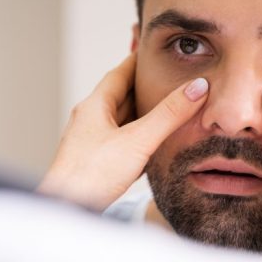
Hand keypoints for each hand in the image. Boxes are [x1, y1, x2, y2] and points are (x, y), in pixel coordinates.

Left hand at [38, 54, 208, 211]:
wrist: (66, 209)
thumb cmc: (90, 175)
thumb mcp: (137, 141)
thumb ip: (168, 115)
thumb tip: (196, 87)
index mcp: (94, 106)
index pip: (119, 74)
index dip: (137, 61)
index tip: (153, 51)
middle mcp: (90, 121)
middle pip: (121, 96)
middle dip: (144, 88)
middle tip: (168, 78)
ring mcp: (91, 143)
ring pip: (121, 121)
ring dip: (142, 114)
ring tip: (166, 107)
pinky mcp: (95, 164)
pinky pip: (121, 142)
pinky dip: (138, 137)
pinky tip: (150, 145)